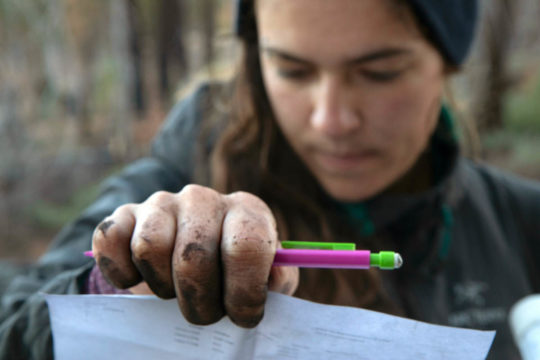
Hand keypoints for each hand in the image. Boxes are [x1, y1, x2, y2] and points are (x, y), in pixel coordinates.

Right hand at [92, 184, 298, 326]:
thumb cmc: (233, 273)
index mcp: (246, 211)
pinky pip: (110, 241)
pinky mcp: (124, 214)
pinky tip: (140, 278)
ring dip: (162, 287)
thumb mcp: (266, 278)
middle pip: (194, 258)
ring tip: (176, 291)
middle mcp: (204, 198)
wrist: (188, 259)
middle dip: (200, 303)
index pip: (247, 246)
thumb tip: (274, 279)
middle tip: (207, 312)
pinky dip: (121, 271)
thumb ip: (278, 280)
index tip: (243, 315)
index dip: (244, 291)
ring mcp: (161, 203)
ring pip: (150, 249)